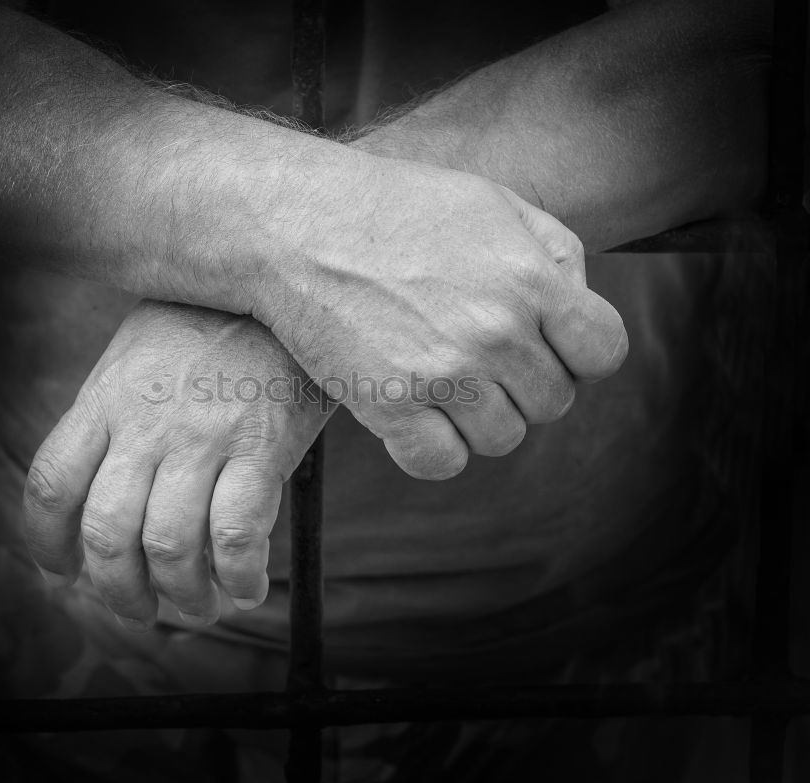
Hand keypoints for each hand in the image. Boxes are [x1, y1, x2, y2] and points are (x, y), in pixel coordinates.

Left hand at [22, 301, 328, 629]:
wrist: (281, 283)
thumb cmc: (212, 321)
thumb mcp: (140, 352)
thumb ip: (115, 412)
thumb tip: (108, 483)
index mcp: (106, 397)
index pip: (52, 485)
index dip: (49, 544)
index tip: (65, 571)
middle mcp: (144, 422)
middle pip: (107, 533)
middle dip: (119, 592)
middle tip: (142, 610)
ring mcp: (202, 434)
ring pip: (169, 546)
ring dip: (183, 597)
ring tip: (201, 606)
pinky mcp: (260, 443)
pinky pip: (238, 535)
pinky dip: (240, 576)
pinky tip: (248, 586)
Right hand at [253, 157, 627, 478]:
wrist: (298, 223)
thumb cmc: (395, 208)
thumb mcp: (490, 202)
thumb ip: (552, 250)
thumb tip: (580, 303)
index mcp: (529, 279)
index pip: (602, 352)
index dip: (580, 354)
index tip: (547, 347)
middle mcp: (494, 331)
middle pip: (552, 402)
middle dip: (522, 385)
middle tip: (476, 357)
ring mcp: (442, 373)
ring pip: (502, 438)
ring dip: (478, 418)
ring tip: (441, 379)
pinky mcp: (388, 405)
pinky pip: (442, 462)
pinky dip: (432, 447)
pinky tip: (413, 414)